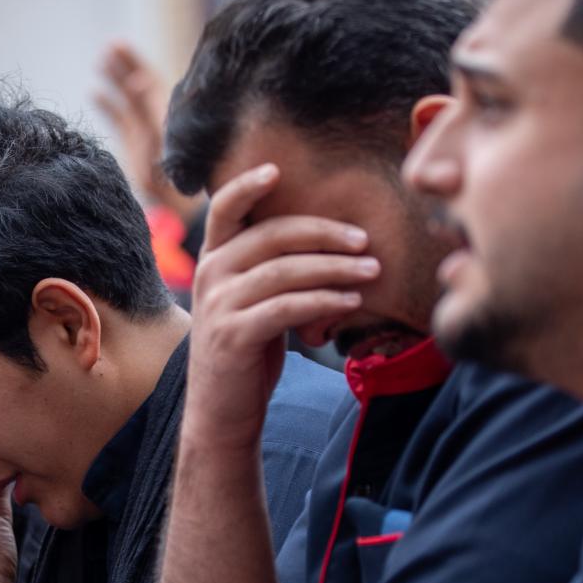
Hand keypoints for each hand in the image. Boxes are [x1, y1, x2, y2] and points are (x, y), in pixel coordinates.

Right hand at [94, 42, 200, 221]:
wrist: (175, 202)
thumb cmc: (174, 170)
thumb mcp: (162, 135)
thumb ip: (149, 107)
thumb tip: (137, 78)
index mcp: (165, 110)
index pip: (148, 77)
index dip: (134, 60)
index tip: (118, 44)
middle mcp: (154, 115)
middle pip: (137, 81)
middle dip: (124, 63)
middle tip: (109, 44)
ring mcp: (142, 128)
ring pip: (125, 97)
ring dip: (114, 79)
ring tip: (99, 59)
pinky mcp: (132, 142)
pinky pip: (118, 116)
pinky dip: (107, 104)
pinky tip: (93, 90)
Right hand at [184, 164, 379, 449]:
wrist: (222, 413)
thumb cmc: (248, 354)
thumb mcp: (252, 303)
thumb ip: (271, 270)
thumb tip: (327, 242)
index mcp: (213, 261)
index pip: (225, 210)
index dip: (247, 185)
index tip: (277, 169)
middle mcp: (210, 276)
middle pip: (272, 236)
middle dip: (324, 233)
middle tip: (366, 240)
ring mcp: (219, 306)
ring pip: (284, 271)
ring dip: (334, 268)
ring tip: (372, 271)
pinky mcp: (233, 336)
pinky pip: (286, 308)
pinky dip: (323, 302)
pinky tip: (351, 303)